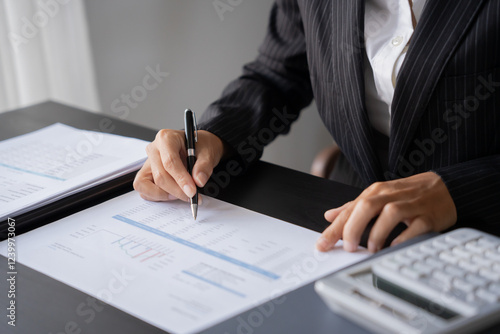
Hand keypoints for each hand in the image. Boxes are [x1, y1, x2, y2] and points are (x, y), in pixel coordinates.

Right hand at [133, 129, 225, 201]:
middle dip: (176, 190)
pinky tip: (173, 193)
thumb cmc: (201, 147)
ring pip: (148, 185)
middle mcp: (154, 149)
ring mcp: (148, 162)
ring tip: (182, 194)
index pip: (170, 162)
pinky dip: (158, 196)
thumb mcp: (208, 153)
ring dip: (166, 195)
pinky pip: (145, 190)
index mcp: (167, 138)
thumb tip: (198, 181)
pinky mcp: (147, 174)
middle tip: (192, 197)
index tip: (192, 191)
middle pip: (160, 176)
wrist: (199, 148)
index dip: (181, 179)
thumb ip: (204, 166)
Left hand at [316, 172, 456, 252]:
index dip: (335, 228)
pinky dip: (404, 238)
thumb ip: (352, 207)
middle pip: (367, 206)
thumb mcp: (377, 197)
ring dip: (378, 232)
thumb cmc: (407, 194)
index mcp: (376, 192)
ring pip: (390, 213)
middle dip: (354, 227)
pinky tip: (394, 248)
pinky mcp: (428, 216)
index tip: (322, 245)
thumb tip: (329, 216)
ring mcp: (410, 205)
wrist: (444, 187)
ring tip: (371, 248)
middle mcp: (391, 196)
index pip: (350, 209)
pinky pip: (416, 227)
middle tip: (348, 247)